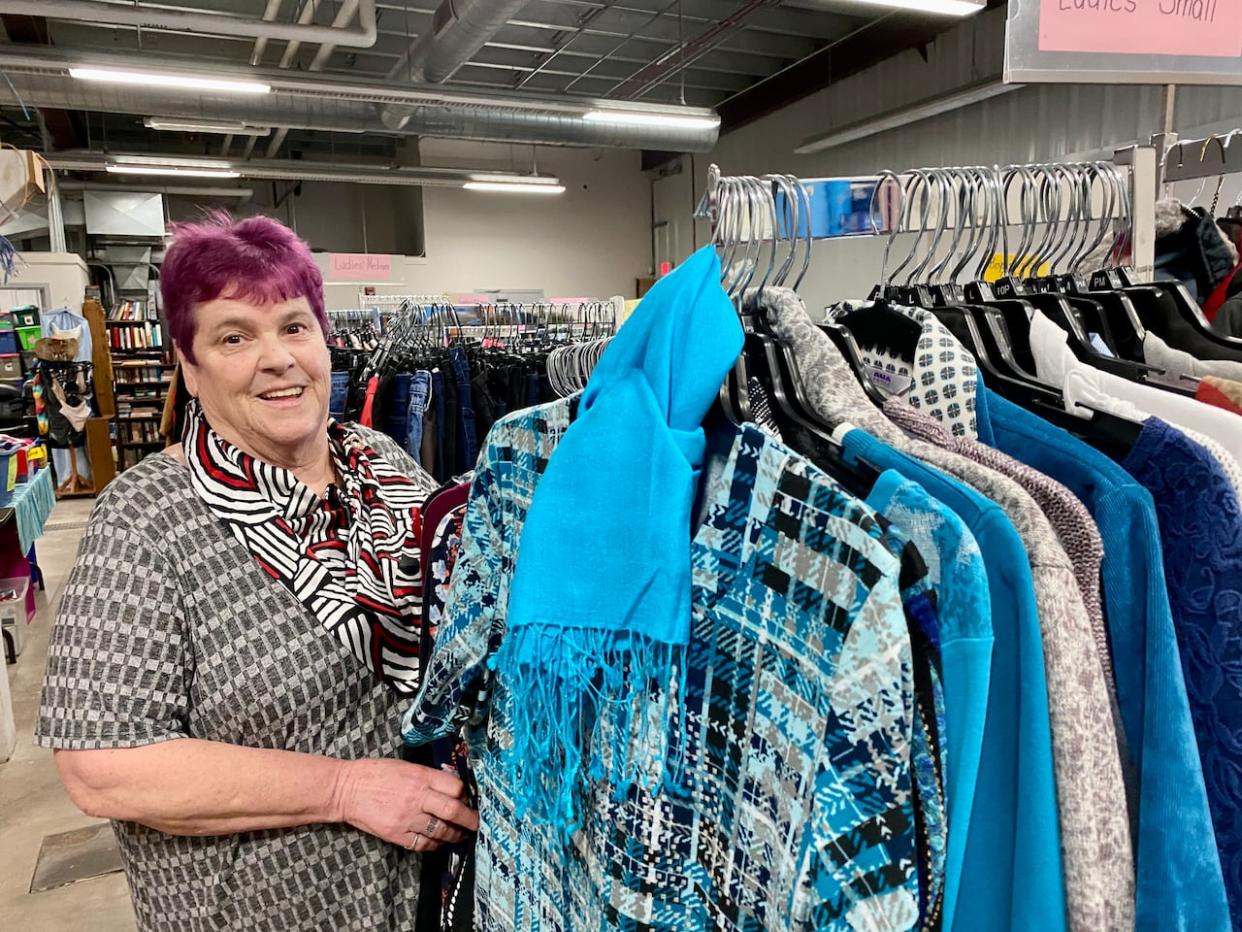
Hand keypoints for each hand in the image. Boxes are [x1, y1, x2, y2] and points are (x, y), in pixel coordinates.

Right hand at [332, 758, 478, 851]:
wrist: (346, 789)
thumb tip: (450, 786)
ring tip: (459, 835)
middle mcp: (417, 797)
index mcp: (421, 777)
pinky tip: (437, 842)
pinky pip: (422, 844)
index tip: (467, 800)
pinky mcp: (396, 834)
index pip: (456, 788)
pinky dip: (433, 844)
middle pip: (453, 811)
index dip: (465, 795)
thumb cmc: (375, 773)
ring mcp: (407, 818)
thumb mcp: (406, 766)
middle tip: (476, 824)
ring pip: (441, 831)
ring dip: (454, 835)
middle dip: (470, 820)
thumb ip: (428, 777)